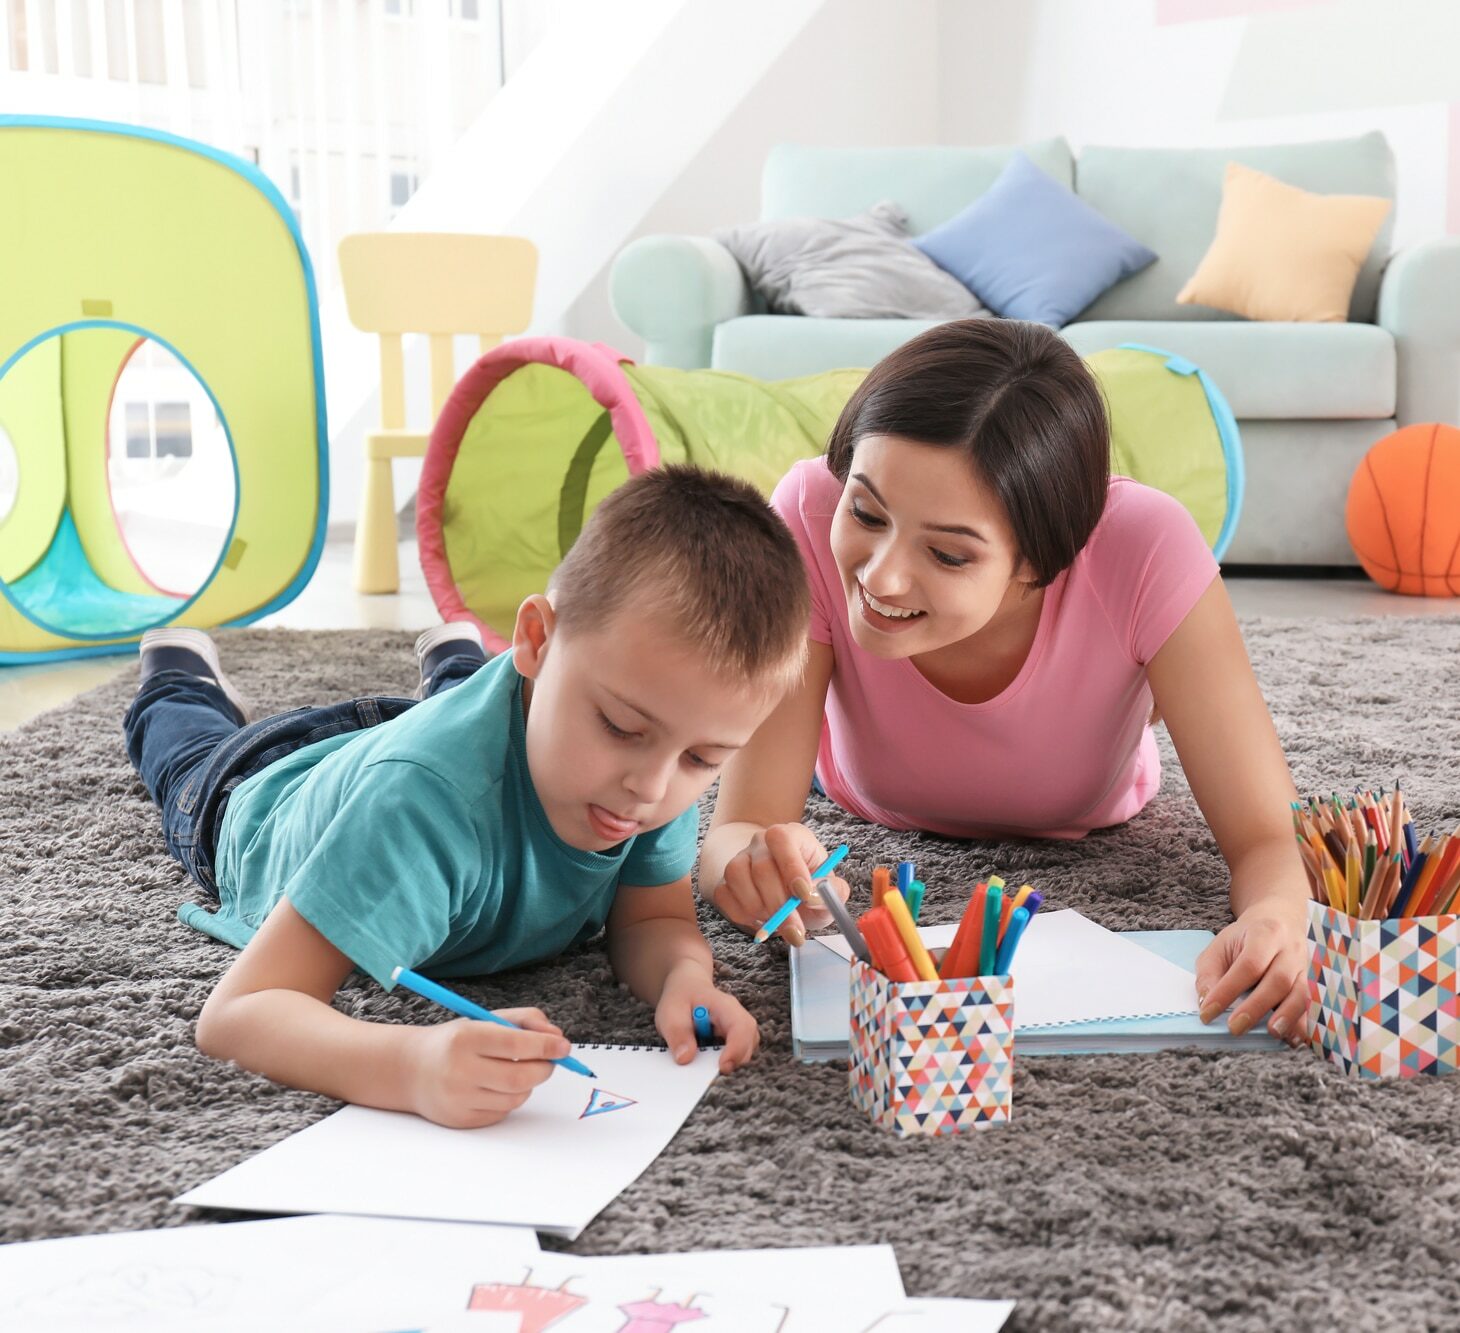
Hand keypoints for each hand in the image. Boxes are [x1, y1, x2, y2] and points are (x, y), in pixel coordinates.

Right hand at [406, 1008, 569, 1128]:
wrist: (412, 1069)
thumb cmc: (456, 1041)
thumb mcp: (485, 1018)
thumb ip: (525, 1020)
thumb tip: (557, 1038)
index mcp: (466, 1037)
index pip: (516, 1044)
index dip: (546, 1046)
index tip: (564, 1046)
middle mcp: (459, 1070)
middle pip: (520, 1077)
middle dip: (545, 1068)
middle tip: (551, 1061)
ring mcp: (459, 1099)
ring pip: (515, 1097)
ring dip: (527, 1084)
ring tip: (515, 1069)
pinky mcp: (461, 1120)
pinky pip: (502, 1112)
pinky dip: (510, 1098)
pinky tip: (496, 1086)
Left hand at [655, 967, 759, 1073]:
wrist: (687, 988)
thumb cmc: (681, 997)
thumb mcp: (670, 1012)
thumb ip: (678, 1033)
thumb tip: (685, 1059)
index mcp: (724, 1006)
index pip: (740, 1027)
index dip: (735, 1049)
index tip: (721, 1067)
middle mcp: (737, 1017)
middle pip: (750, 1041)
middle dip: (736, 1060)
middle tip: (713, 1074)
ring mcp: (739, 1028)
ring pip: (747, 1049)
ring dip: (733, 1062)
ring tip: (710, 1069)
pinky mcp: (735, 1039)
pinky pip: (739, 1053)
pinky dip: (728, 1062)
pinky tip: (711, 1064)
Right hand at [710, 823, 849, 945]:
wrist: (784, 890)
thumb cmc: (809, 887)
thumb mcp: (829, 888)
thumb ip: (831, 890)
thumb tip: (813, 896)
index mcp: (790, 835)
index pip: (782, 839)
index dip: (792, 867)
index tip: (804, 895)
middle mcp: (760, 843)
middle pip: (762, 868)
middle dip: (779, 904)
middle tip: (795, 931)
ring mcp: (739, 860)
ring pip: (739, 880)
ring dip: (760, 909)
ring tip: (778, 921)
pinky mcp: (725, 880)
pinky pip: (725, 896)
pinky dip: (743, 915)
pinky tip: (761, 919)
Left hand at [1194, 904, 1309, 1045]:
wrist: (1279, 920)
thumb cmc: (1245, 937)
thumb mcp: (1220, 945)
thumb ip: (1209, 972)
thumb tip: (1206, 1001)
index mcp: (1264, 933)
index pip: (1248, 964)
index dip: (1228, 990)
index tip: (1208, 1012)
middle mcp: (1289, 950)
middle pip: (1278, 980)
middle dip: (1256, 1007)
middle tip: (1235, 1028)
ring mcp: (1304, 967)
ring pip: (1301, 993)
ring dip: (1287, 1017)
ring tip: (1272, 1034)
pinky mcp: (1312, 982)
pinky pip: (1311, 1004)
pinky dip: (1303, 1022)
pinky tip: (1294, 1038)